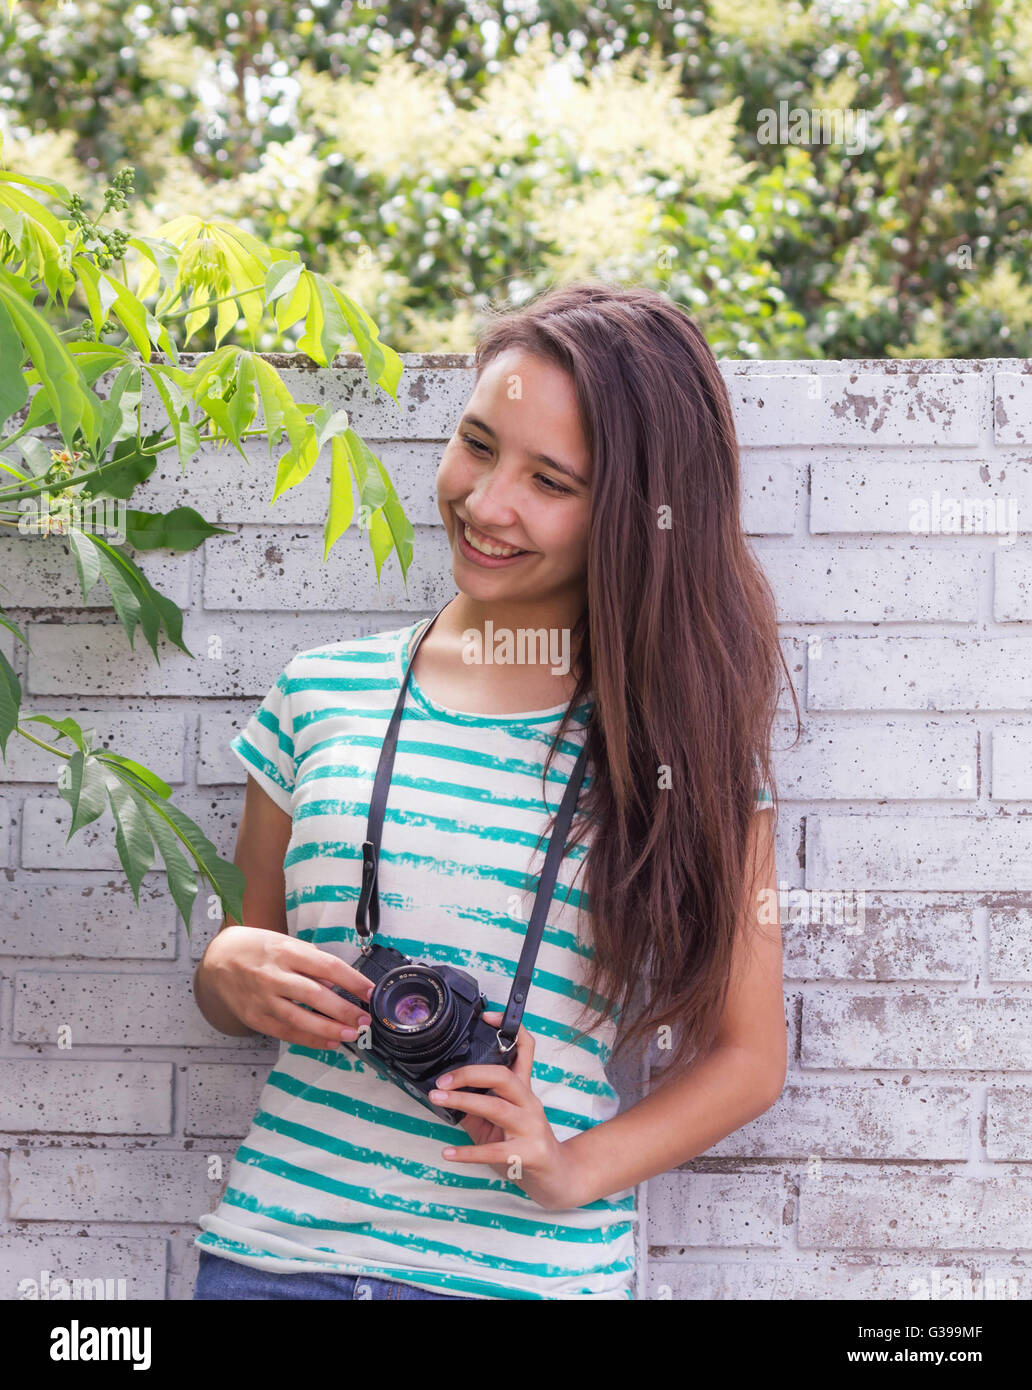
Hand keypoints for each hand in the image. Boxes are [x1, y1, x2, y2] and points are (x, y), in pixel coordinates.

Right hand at [202, 925, 374, 1048]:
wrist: (217, 960)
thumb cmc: (258, 949)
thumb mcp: (285, 942)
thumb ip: (311, 961)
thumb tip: (337, 983)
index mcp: (286, 951)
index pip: (327, 966)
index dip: (353, 980)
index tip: (371, 992)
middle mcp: (274, 975)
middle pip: (315, 995)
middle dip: (344, 1010)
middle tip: (364, 1020)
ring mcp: (263, 999)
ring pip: (300, 1019)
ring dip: (329, 1030)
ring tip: (351, 1035)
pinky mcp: (255, 1017)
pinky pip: (286, 1032)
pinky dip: (309, 1040)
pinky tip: (329, 1042)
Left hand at [430, 1011, 582, 1211]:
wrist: (557, 1178)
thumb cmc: (523, 1145)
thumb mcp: (500, 1122)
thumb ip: (477, 1108)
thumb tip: (443, 1095)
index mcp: (523, 1090)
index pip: (525, 1049)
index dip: (510, 1029)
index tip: (487, 1017)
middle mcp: (529, 1103)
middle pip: (505, 1076)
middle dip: (470, 1073)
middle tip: (442, 1081)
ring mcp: (531, 1128)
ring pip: (497, 1107)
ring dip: (464, 1102)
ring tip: (438, 1101)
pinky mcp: (528, 1154)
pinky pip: (495, 1151)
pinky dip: (468, 1152)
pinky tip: (448, 1152)